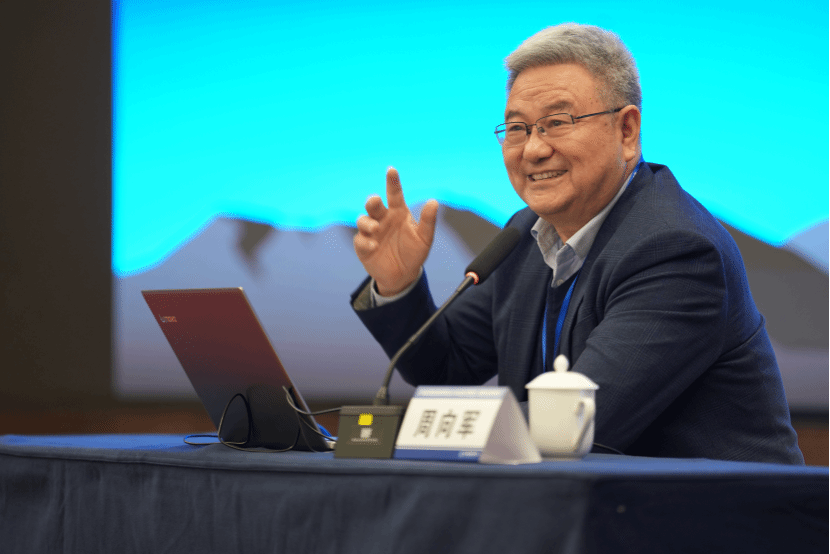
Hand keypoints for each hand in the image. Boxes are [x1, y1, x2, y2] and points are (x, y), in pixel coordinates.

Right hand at [354, 167, 437, 295]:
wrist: (403, 275)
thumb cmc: (414, 253)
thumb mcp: (424, 238)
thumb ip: (428, 221)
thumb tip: (434, 202)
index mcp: (398, 213)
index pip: (394, 194)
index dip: (392, 182)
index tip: (391, 169)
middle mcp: (383, 219)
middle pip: (373, 205)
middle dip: (372, 201)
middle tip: (375, 201)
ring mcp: (371, 232)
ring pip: (363, 220)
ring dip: (367, 223)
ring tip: (376, 229)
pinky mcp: (363, 246)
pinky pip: (360, 240)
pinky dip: (365, 242)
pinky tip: (374, 246)